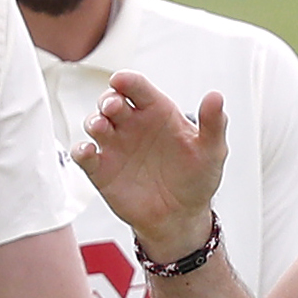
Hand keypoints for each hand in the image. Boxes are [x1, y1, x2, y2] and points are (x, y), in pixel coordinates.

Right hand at [74, 74, 225, 254]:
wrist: (180, 217)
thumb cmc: (195, 179)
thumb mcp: (211, 151)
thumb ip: (213, 123)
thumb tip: (216, 96)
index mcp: (157, 112)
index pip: (137, 88)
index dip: (127, 81)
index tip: (121, 80)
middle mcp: (132, 125)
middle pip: (111, 101)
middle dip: (108, 100)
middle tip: (113, 107)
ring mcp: (115, 146)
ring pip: (95, 124)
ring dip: (93, 121)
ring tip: (100, 126)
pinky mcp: (102, 170)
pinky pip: (84, 155)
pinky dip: (82, 151)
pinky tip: (88, 152)